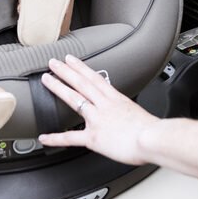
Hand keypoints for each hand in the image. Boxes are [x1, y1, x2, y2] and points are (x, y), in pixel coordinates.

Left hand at [38, 55, 158, 165]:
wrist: (153, 139)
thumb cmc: (151, 131)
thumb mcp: (138, 113)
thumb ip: (127, 114)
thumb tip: (126, 119)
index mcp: (116, 99)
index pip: (95, 78)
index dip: (81, 67)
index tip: (71, 59)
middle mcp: (104, 105)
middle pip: (81, 83)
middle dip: (66, 71)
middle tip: (53, 62)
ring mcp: (97, 119)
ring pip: (74, 99)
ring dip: (58, 87)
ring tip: (46, 79)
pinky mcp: (94, 137)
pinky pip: (70, 137)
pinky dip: (55, 138)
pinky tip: (44, 137)